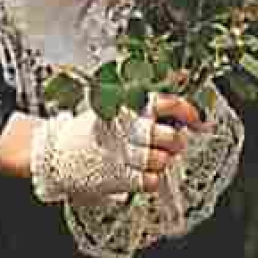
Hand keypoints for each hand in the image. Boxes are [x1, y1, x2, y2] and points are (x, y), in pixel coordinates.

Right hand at [29, 92, 200, 203]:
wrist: (58, 154)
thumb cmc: (95, 130)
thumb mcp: (117, 106)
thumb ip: (149, 99)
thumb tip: (182, 76)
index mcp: (129, 106)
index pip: (167, 103)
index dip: (189, 111)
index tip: (199, 121)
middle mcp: (129, 128)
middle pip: (171, 137)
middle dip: (175, 142)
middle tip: (169, 143)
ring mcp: (124, 154)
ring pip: (162, 161)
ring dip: (161, 161)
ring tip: (148, 158)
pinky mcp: (118, 177)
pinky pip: (150, 181)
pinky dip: (150, 180)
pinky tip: (139, 173)